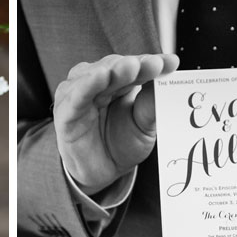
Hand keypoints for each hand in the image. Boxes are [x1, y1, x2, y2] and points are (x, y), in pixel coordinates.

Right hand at [54, 53, 178, 193]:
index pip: (136, 66)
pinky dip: (87, 85)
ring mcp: (79, 94)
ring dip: (112, 70)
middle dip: (135, 65)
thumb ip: (150, 105)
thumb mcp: (144, 126)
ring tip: (130, 67)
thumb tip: (167, 82)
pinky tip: (99, 77)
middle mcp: (98, 82)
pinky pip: (75, 97)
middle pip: (116, 67)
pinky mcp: (65, 112)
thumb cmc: (121, 144)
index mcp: (119, 81)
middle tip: (154, 65)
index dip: (153, 64)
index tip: (171, 63)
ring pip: (95, 76)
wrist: (102, 173)